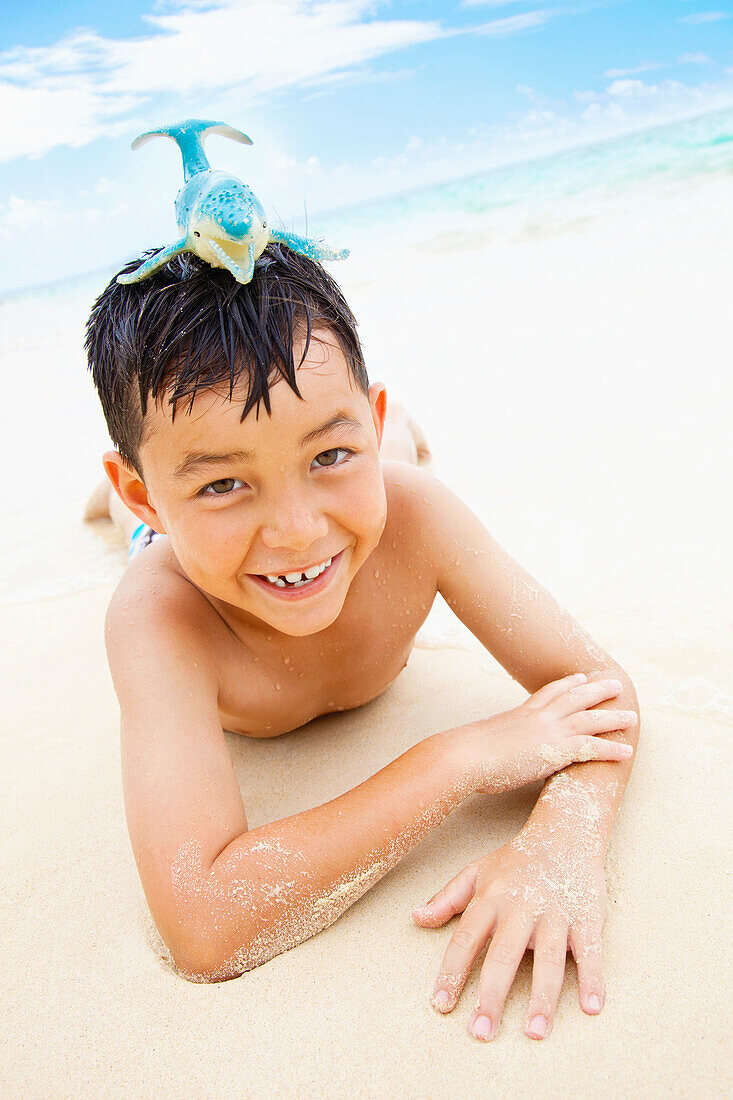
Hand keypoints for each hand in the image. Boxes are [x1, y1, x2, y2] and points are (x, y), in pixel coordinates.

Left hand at [412, 817, 608, 1040]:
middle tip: (481, 1033)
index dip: (451, 972)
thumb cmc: (516, 861)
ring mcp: (555, 913)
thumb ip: (447, 899)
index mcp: (491, 898)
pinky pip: (590, 951)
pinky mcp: (585, 917)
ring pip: (547, 958)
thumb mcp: (477, 872)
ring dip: (542, 997)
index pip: (465, 939)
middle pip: (503, 955)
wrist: (565, 832)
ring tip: (533, 1032)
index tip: (440, 1005)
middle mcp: (521, 907)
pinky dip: (592, 979)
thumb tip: (415, 918)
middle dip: (491, 996)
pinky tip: (591, 1008)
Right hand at [461, 672, 635, 793]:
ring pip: (590, 719)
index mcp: (520, 713)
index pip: (548, 693)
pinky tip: (626, 752)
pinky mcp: (555, 751)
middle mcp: (538, 717)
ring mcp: (548, 731)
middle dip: (597, 690)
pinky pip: (591, 748)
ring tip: (633, 717)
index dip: (566, 684)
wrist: (465, 755)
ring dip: (614, 718)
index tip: (580, 677)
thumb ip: (492, 740)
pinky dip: (610, 749)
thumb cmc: (464, 752)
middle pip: (575, 698)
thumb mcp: (481, 739)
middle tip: (615, 684)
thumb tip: (486, 747)